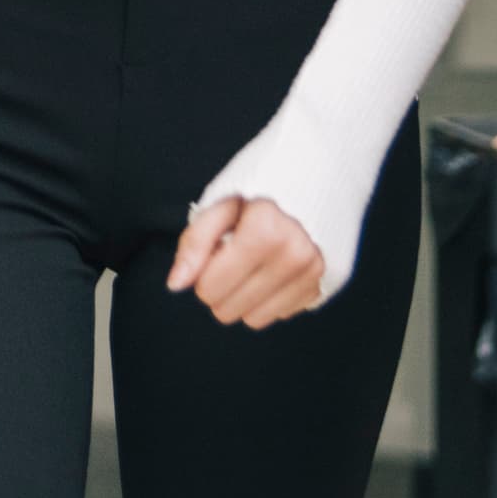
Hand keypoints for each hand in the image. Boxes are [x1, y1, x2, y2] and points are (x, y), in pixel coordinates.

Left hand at [170, 195, 324, 328]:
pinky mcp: (321, 286)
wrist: (315, 177)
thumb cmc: (260, 189)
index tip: (215, 251)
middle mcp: (294, 255)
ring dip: (243, 297)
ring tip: (252, 263)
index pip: (210, 288)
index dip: (201, 273)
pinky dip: (268, 298)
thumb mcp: (221, 204)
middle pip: (228, 310)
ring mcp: (312, 273)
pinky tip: (271, 270)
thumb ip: (195, 242)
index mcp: (266, 230)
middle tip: (231, 257)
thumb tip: (176, 285)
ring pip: (253, 320)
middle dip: (220, 288)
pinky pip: (279, 315)